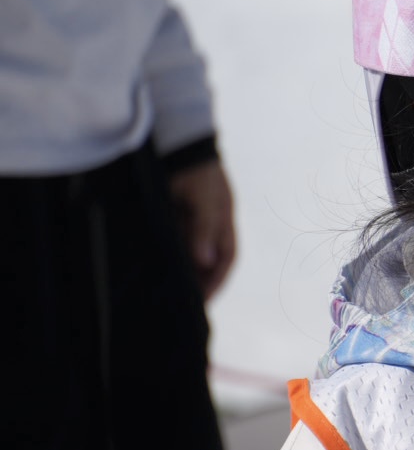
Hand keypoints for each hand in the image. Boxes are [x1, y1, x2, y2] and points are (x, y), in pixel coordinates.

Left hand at [168, 159, 236, 300]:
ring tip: (164, 292)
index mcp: (224, 224)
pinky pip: (169, 243)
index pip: (225, 260)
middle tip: (181, 304)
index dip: (216, 282)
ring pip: (187, 254)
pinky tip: (151, 269)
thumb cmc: (197, 172)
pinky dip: (164, 257)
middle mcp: (209, 227)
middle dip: (197, 283)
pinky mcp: (170, 219)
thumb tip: (204, 261)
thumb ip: (203, 230)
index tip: (202, 302)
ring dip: (179, 271)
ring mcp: (189, 223)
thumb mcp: (204, 201)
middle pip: (206, 261)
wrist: (177, 145)